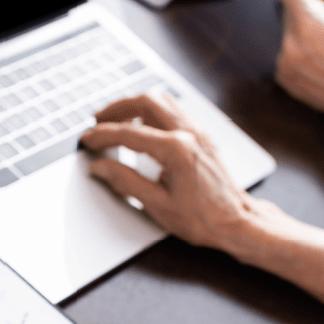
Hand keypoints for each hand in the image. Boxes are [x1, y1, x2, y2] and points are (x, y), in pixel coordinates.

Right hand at [80, 93, 275, 250]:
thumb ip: (125, 181)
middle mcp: (188, 134)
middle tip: (98, 120)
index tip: (87, 140)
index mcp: (176, 150)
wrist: (236, 222)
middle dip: (117, 108)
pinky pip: (174, 111)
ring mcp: (198, 132)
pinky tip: (143, 125)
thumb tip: (100, 167)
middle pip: (146, 101)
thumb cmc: (203, 219)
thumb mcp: (157, 205)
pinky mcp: (202, 136)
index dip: (103, 136)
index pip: (129, 133)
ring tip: (117, 118)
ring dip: (136, 104)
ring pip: (162, 101)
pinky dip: (153, 111)